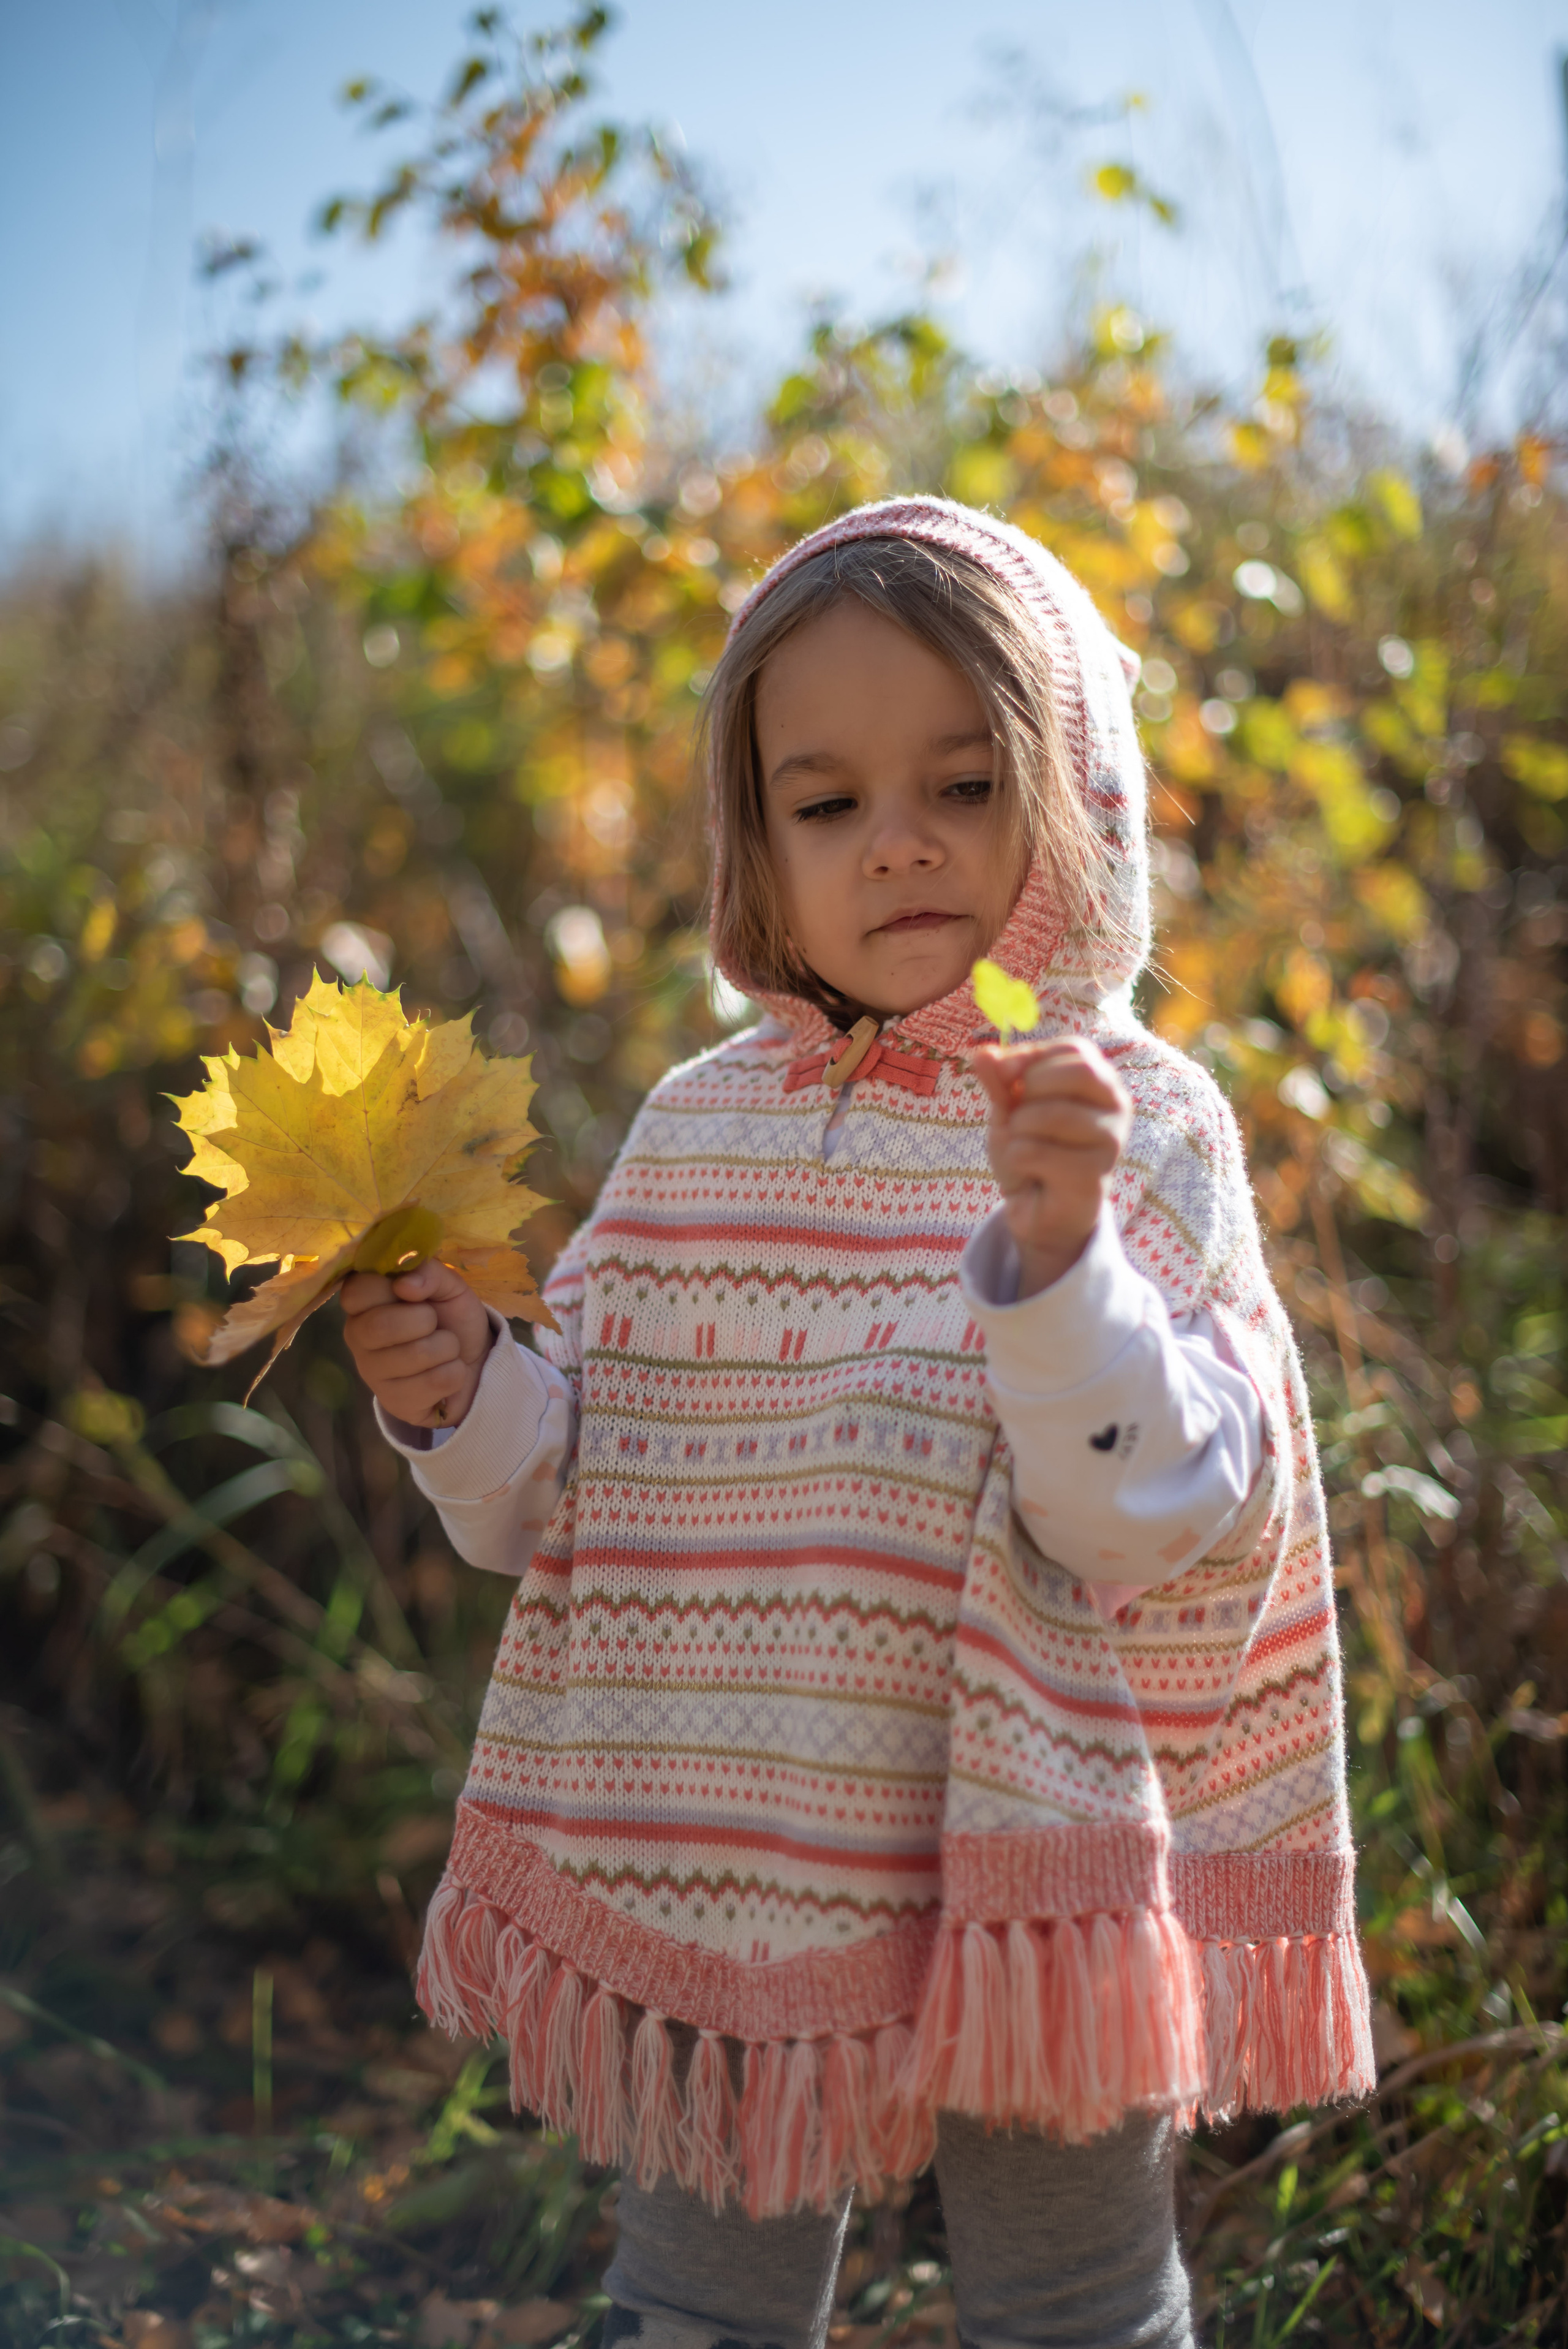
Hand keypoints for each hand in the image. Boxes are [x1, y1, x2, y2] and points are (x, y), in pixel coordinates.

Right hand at [341, 1259, 493, 1429]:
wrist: (474, 1362)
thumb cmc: (452, 1318)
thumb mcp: (448, 1285)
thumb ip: (429, 1272)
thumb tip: (405, 1285)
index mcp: (363, 1303)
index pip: (356, 1290)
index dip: (391, 1288)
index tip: (414, 1293)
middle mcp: (357, 1337)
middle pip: (381, 1326)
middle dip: (425, 1320)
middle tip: (434, 1323)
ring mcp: (372, 1373)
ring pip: (416, 1354)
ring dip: (447, 1347)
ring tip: (445, 1348)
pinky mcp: (394, 1402)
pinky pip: (435, 1382)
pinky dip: (455, 1372)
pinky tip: (447, 1372)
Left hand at [969, 1038, 1132, 1297]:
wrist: (1038, 1209)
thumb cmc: (1031, 1149)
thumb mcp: (1009, 1108)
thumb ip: (998, 1079)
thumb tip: (981, 1053)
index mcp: (1100, 1081)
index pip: (1075, 1049)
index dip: (1032, 1057)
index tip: (1006, 1078)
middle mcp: (1117, 1106)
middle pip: (1080, 1072)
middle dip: (1033, 1089)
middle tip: (1020, 1113)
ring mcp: (1110, 1142)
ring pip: (1053, 1114)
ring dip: (1020, 1128)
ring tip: (1022, 1144)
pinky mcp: (1094, 1177)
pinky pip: (1038, 1152)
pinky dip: (1018, 1158)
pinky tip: (1029, 1171)